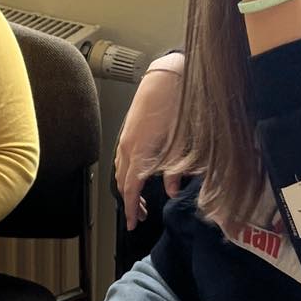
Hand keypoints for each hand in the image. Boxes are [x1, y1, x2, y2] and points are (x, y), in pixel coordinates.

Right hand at [116, 61, 185, 226]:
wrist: (168, 76)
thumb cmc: (176, 106)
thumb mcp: (181, 143)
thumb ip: (175, 171)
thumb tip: (173, 191)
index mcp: (139, 152)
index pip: (130, 189)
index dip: (130, 209)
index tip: (132, 223)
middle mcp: (127, 146)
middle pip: (122, 182)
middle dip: (129, 201)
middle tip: (140, 215)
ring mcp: (125, 137)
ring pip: (120, 170)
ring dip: (127, 186)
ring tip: (139, 198)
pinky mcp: (128, 130)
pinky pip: (122, 158)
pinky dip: (126, 171)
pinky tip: (137, 174)